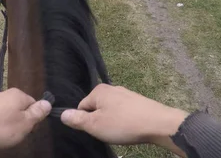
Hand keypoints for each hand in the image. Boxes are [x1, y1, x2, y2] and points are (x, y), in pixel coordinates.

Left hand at [0, 88, 50, 150]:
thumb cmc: (0, 128)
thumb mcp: (24, 124)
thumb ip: (37, 113)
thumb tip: (48, 102)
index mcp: (18, 94)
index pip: (33, 104)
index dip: (33, 118)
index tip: (28, 130)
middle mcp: (5, 93)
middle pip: (19, 107)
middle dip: (19, 120)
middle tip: (15, 134)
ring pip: (6, 111)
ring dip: (7, 122)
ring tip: (2, 134)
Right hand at [60, 84, 187, 152]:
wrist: (158, 123)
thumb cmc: (123, 124)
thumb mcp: (95, 125)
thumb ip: (77, 119)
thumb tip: (62, 113)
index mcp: (99, 91)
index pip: (81, 107)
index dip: (86, 122)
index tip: (96, 130)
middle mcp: (111, 88)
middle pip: (96, 108)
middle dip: (99, 121)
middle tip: (109, 132)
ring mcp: (125, 94)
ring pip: (110, 111)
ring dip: (112, 122)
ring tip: (121, 131)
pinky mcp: (137, 101)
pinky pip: (123, 112)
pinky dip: (124, 120)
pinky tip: (130, 128)